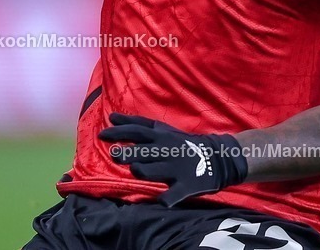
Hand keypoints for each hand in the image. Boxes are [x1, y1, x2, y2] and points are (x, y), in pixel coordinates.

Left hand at [98, 113, 247, 206]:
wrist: (218, 157)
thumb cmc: (182, 143)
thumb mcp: (163, 129)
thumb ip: (139, 125)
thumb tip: (111, 117)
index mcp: (161, 136)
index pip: (136, 131)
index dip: (118, 132)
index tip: (101, 134)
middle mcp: (166, 150)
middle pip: (141, 151)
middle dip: (126, 153)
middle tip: (114, 154)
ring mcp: (175, 168)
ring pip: (151, 170)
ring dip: (141, 170)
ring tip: (135, 169)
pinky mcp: (185, 185)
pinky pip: (173, 195)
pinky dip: (166, 199)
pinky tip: (161, 201)